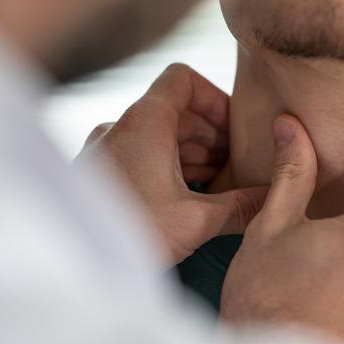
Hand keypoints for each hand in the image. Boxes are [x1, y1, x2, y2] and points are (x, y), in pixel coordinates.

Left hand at [77, 64, 266, 264]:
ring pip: (160, 134)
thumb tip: (272, 199)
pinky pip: (143, 154)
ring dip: (194, 152)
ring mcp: (108, 149)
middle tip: (239, 161)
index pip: (183, 79)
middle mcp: (121, 128)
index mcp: (143, 122)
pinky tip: (191, 195)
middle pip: (176, 109)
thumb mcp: (195, 220)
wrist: (71, 263)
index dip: (216, 98)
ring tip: (221, 182)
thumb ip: (241, 206)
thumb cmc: (128, 234)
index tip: (236, 128)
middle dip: (212, 133)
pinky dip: (170, 165)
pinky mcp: (101, 172)